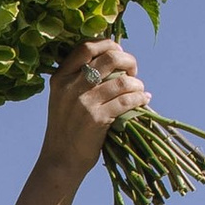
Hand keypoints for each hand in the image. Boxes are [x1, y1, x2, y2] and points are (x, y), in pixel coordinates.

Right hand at [42, 36, 147, 180]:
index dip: (108, 44)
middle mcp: (70, 87)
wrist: (60, 160)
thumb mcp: (63, 98)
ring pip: (122, 81)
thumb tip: (115, 57)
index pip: (86, 47)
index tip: (119, 52)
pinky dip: (140, 98)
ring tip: (140, 90)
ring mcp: (83, 103)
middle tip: (133, 72)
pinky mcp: (97, 119)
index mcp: (60, 77)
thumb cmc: (67, 127)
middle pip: (109, 58)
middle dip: (129, 60)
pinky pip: (127, 101)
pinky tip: (144, 101)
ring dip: (137, 84)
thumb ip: (80, 78)